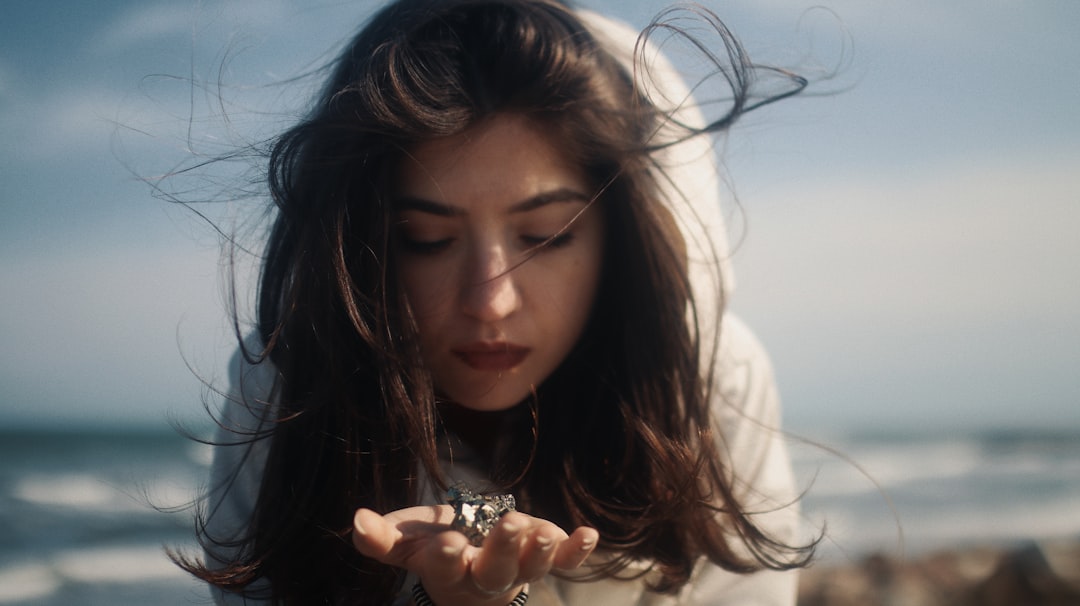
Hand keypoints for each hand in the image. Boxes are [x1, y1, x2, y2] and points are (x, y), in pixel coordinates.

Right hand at [352, 505, 597, 605]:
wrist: (472, 561)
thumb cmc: (433, 547)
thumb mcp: (406, 544)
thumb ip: (381, 539)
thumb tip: (356, 521)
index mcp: (448, 571)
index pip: (445, 568)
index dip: (447, 557)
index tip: (449, 542)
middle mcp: (485, 574)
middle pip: (496, 569)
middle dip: (504, 548)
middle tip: (509, 524)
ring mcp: (519, 567)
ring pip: (532, 566)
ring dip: (543, 551)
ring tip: (548, 531)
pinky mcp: (544, 556)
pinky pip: (565, 561)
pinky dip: (578, 551)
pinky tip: (589, 535)